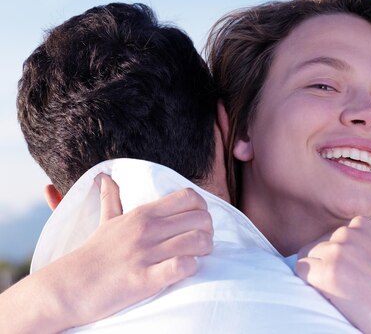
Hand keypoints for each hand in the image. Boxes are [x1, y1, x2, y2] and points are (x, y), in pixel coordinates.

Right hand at [68, 174, 213, 324]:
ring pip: (198, 241)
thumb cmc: (93, 254)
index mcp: (143, 214)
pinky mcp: (144, 279)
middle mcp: (147, 229)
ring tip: (197, 257)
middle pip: (201, 219)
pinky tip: (185, 270)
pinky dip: (191, 268)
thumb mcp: (106, 220)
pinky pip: (182, 267)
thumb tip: (104, 176)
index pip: (190, 197)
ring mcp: (146, 254)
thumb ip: (111, 198)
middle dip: (208, 231)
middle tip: (202, 243)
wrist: (68, 287)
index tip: (198, 222)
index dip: (202, 209)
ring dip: (204, 250)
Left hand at [295, 216, 370, 333]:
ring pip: (305, 260)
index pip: (329, 237)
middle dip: (324, 268)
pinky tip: (336, 298)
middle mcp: (349, 232)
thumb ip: (358, 245)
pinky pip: (300, 273)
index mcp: (363, 224)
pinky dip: (310, 287)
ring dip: (317, 278)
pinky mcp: (328, 272)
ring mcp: (338, 250)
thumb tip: (327, 250)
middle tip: (350, 290)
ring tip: (346, 294)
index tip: (355, 277)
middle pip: (315, 247)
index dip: (335, 261)